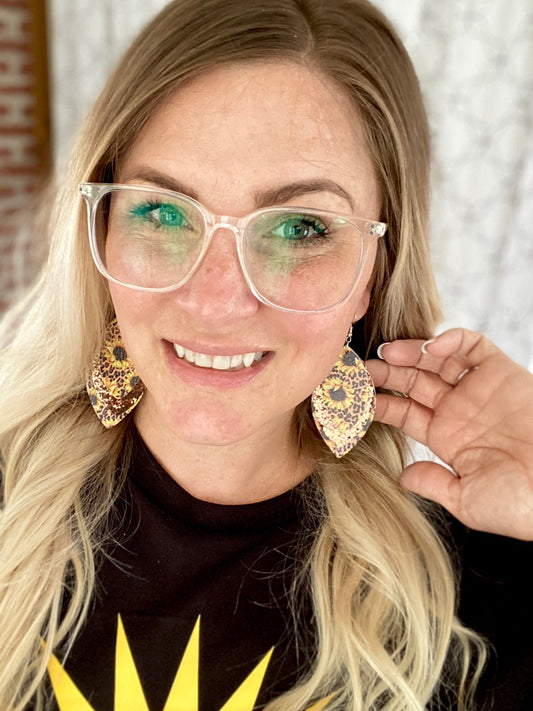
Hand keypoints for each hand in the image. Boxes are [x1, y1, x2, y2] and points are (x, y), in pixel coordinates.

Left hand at [365, 328, 532, 539]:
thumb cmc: (519, 503)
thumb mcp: (465, 500)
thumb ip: (432, 483)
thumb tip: (403, 476)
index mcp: (446, 438)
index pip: (403, 412)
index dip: (378, 402)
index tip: (354, 397)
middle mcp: (459, 411)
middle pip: (413, 382)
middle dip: (387, 372)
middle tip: (363, 368)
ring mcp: (479, 391)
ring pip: (437, 361)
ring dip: (411, 352)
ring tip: (390, 353)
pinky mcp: (502, 373)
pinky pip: (474, 346)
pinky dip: (452, 340)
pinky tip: (432, 348)